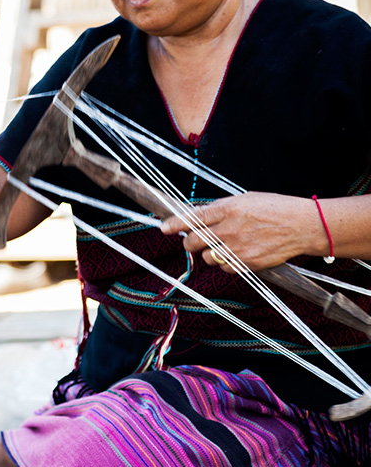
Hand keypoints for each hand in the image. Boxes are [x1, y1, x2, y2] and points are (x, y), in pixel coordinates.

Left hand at [160, 192, 321, 271]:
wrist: (302, 225)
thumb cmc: (276, 208)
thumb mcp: (246, 199)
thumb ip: (221, 209)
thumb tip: (200, 217)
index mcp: (229, 208)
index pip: (193, 217)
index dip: (175, 224)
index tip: (164, 228)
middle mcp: (230, 228)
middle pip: (194, 241)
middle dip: (190, 242)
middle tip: (193, 240)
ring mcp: (238, 247)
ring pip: (207, 257)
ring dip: (209, 253)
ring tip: (223, 245)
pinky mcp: (247, 262)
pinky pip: (224, 267)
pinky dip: (225, 263)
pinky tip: (236, 254)